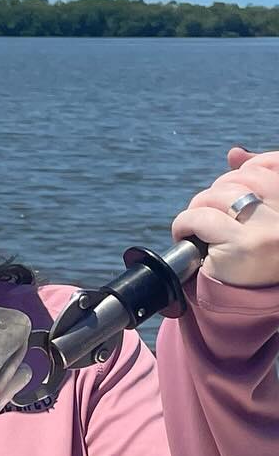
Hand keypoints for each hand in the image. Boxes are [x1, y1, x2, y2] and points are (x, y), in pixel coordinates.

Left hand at [172, 147, 278, 288]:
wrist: (254, 302)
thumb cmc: (257, 256)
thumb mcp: (261, 217)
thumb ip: (254, 183)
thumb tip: (234, 153)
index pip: (272, 164)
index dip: (248, 167)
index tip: (236, 177)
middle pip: (239, 179)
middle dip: (216, 193)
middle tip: (210, 216)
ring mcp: (268, 230)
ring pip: (217, 196)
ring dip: (198, 209)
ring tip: (200, 228)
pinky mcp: (243, 245)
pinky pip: (200, 218)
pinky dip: (185, 224)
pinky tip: (186, 235)